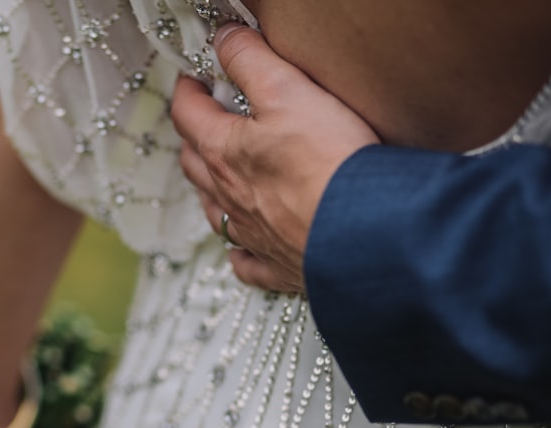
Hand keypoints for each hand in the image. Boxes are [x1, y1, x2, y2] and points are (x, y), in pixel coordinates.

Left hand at [171, 24, 379, 291]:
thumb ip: (250, 61)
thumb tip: (223, 39)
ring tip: (217, 176)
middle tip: (205, 121)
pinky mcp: (276, 266)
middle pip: (194, 164)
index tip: (192, 79)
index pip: (188, 114)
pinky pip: (245, 263)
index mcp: (224, 152)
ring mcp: (250, 235)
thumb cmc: (327, 162)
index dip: (187, 91)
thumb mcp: (287, 91)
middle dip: (194, 138)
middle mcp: (228, 197)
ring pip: (213, 212)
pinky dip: (239, 253)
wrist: (363, 231)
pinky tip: (242, 249)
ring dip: (209, 191)